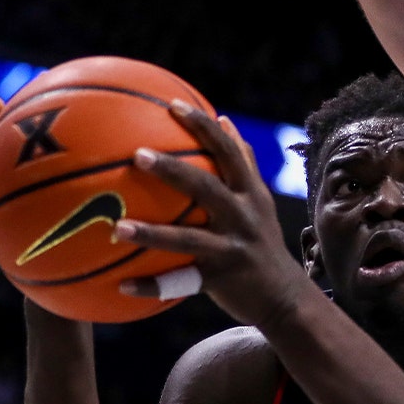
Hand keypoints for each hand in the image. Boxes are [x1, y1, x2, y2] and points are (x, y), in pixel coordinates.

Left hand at [115, 101, 314, 327]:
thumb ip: (243, 164)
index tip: (173, 105)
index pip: (228, 152)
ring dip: (152, 233)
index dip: (203, 127)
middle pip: (207, 187)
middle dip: (172, 170)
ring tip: (117, 227)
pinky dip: (152, 286)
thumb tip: (224, 120)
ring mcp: (232, 249)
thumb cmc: (262, 243)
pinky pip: (181, 283)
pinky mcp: (222, 279)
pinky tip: (121, 286)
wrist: (286, 298)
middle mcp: (243, 217)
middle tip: (138, 155)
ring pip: (188, 239)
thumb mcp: (259, 202)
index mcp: (251, 194)